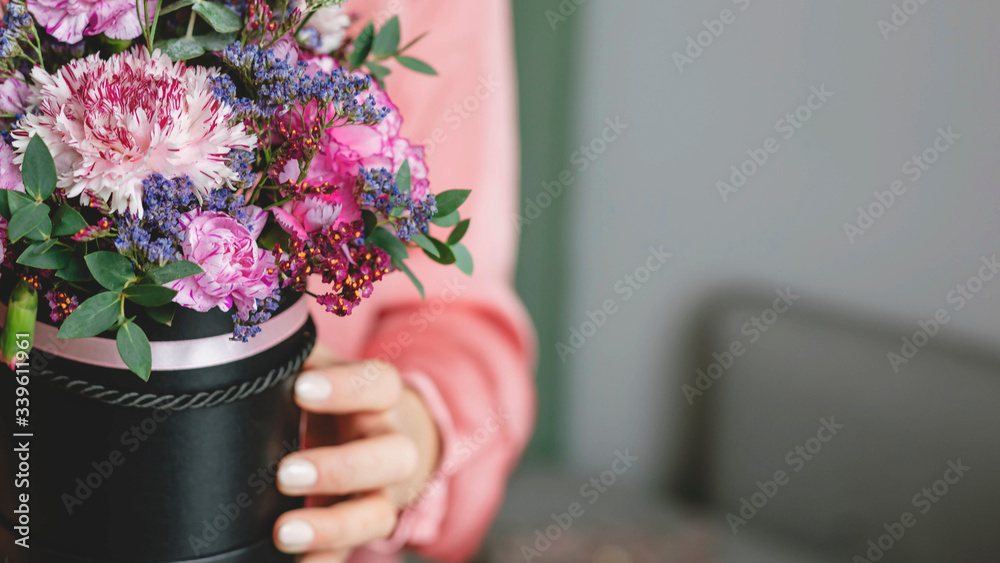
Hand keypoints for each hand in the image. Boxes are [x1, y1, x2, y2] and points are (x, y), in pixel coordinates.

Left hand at [273, 345, 440, 561]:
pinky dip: (327, 560)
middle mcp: (391, 444)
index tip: (301, 388)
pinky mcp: (366, 526)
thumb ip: (296, 351)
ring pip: (377, 513)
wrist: (387, 439)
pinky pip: (353, 551)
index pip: (379, 385)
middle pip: (390, 456)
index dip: (346, 388)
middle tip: (287, 473)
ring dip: (334, 526)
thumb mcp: (326, 370)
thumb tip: (244, 319)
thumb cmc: (339, 399)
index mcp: (381, 397)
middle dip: (341, 467)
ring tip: (285, 532)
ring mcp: (384, 493)